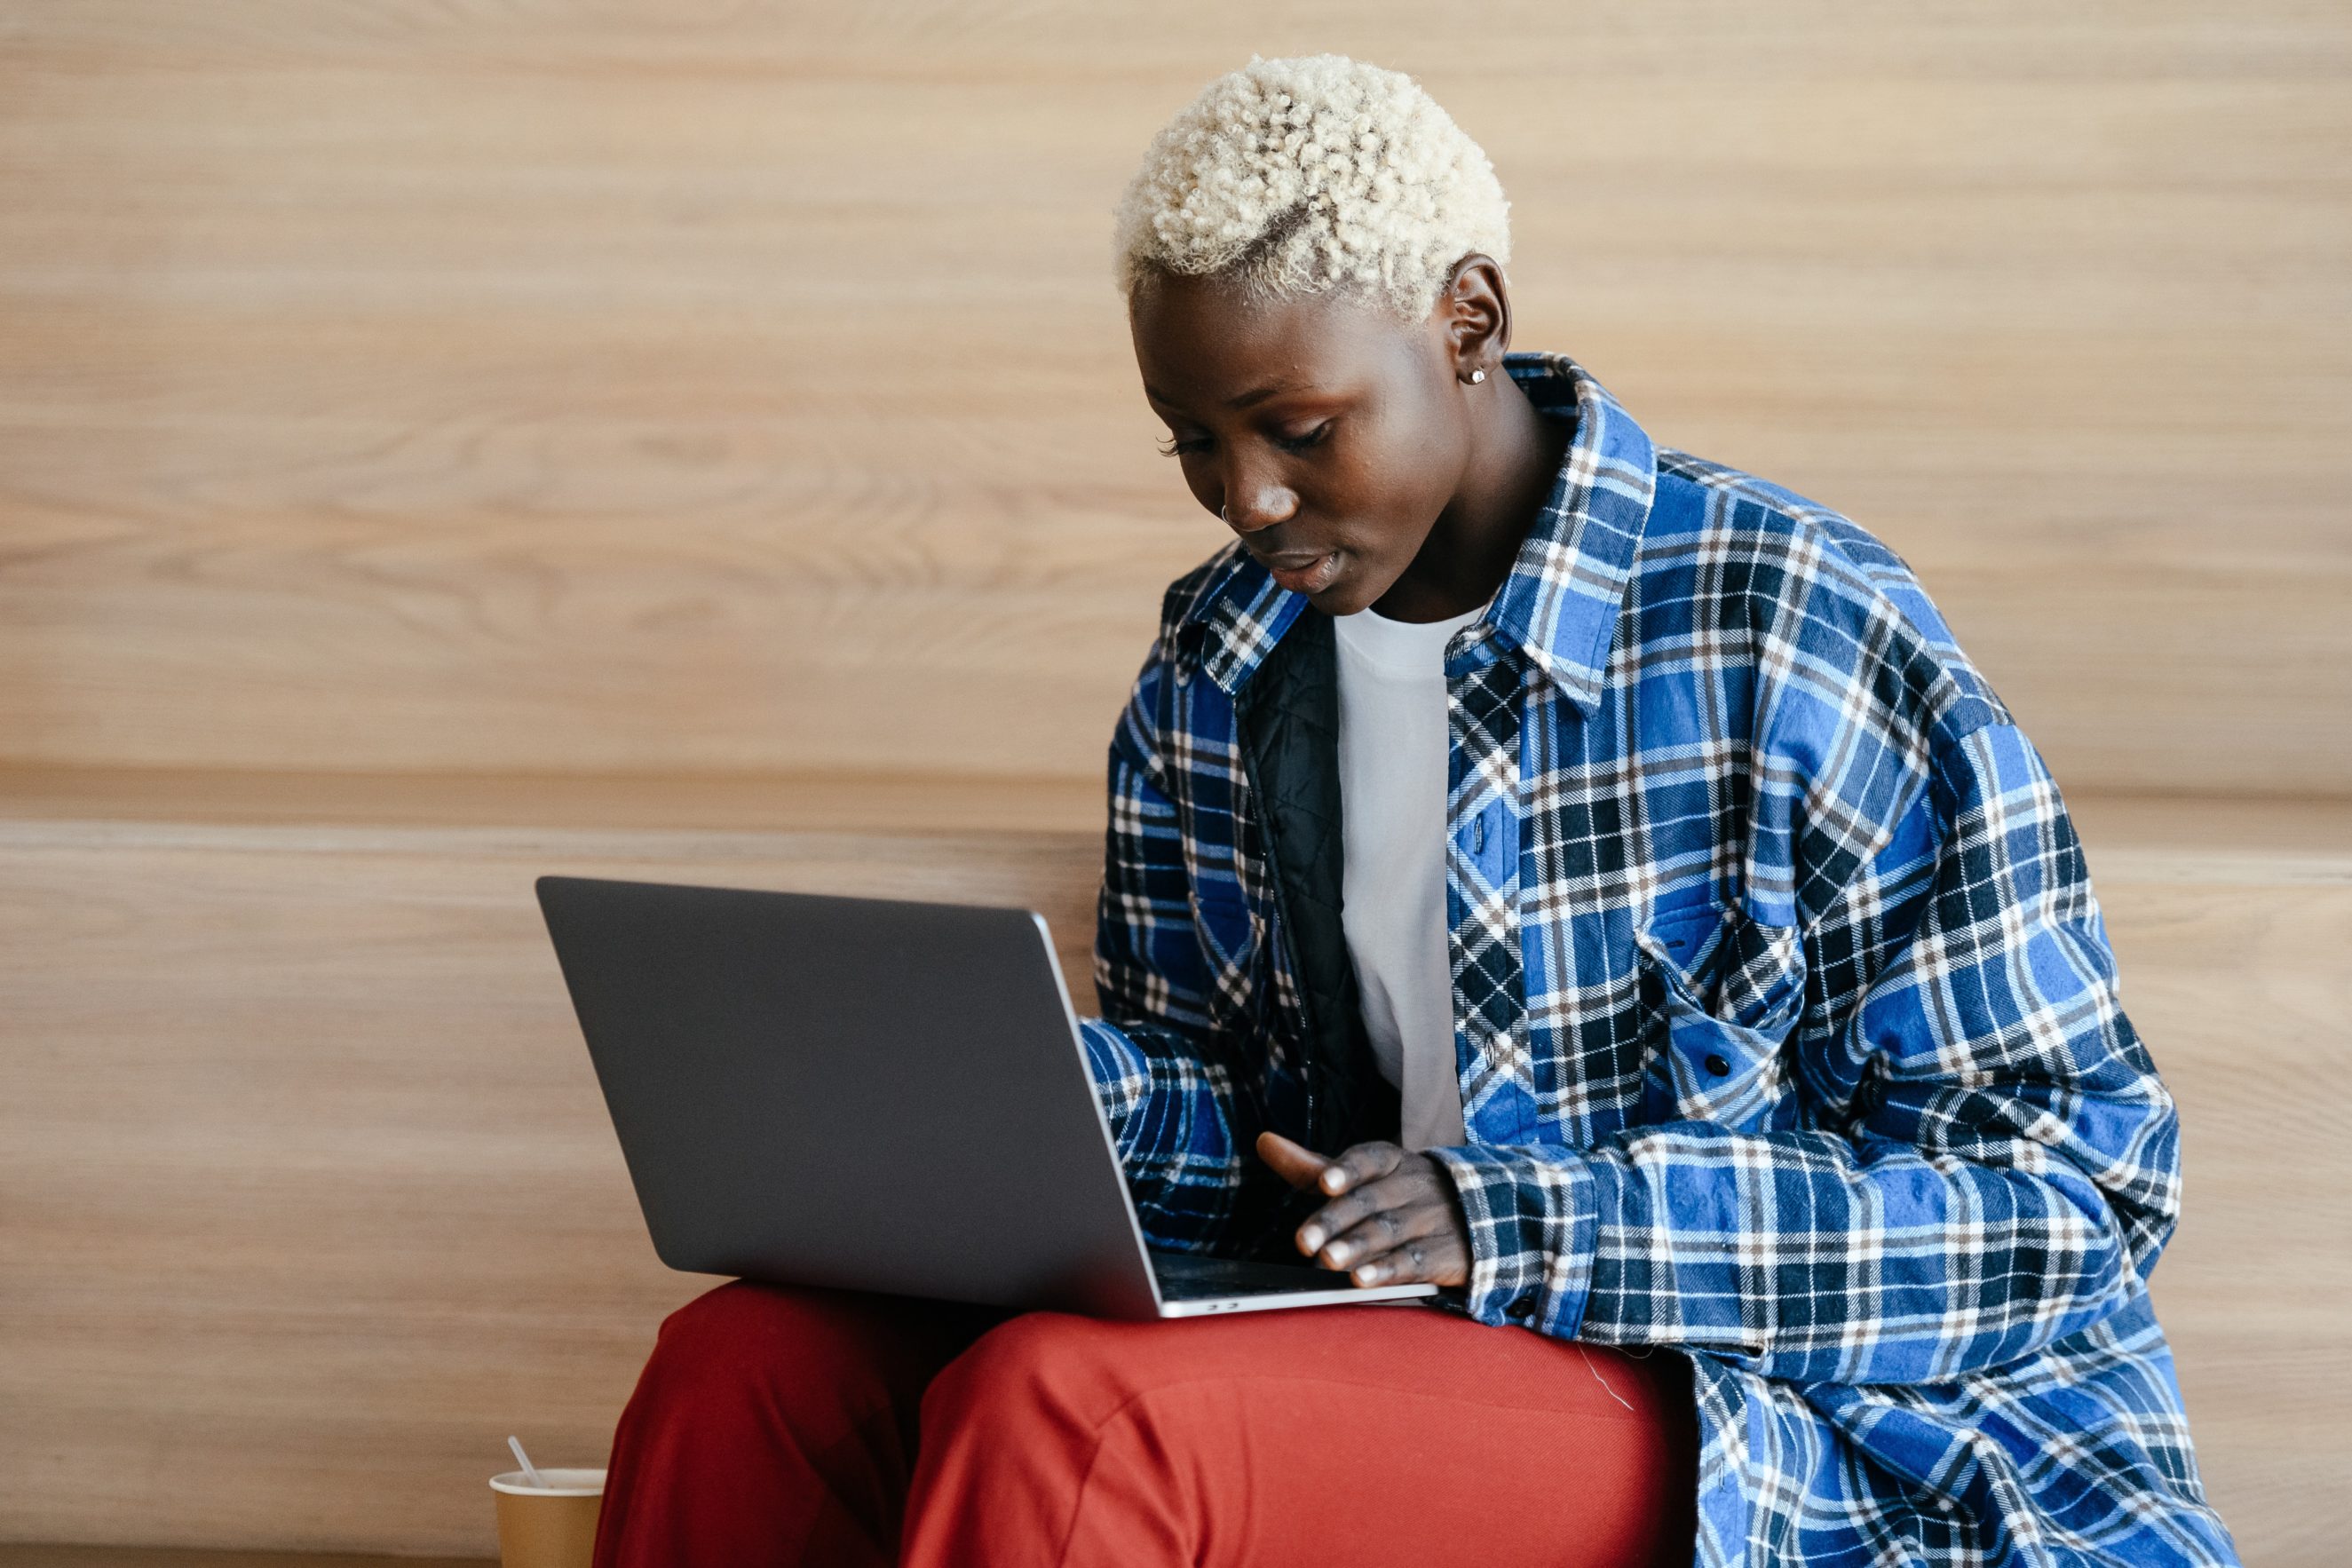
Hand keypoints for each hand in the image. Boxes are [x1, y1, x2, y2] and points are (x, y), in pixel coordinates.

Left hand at [1255, 1130, 1470, 1287]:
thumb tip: (1264, 1141)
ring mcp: (1431, 1218)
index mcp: (1391, 1161)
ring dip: (1356, 1247)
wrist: (1478, 1215)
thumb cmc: (1399, 1194)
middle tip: (1303, 1241)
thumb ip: (1312, 1166)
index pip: (1368, 1159)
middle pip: (1369, 1201)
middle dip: (1335, 1220)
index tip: (1324, 1183)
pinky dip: (1386, 1271)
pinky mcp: (1444, 1252)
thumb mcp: (1362, 1176)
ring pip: (1389, 1231)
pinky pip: (1413, 1260)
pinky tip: (1362, 1280)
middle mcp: (1411, 1185)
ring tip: (1326, 1262)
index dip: (1346, 1170)